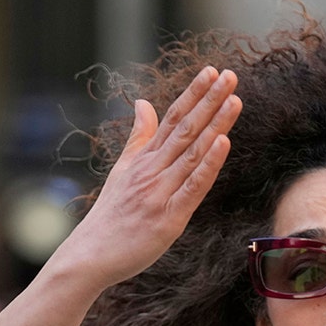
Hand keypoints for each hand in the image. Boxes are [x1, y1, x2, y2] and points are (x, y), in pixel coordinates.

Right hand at [53, 67, 241, 290]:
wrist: (90, 254)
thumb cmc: (110, 216)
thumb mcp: (122, 170)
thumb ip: (138, 138)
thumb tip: (142, 103)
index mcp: (144, 159)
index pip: (172, 118)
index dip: (193, 94)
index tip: (211, 71)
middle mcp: (152, 170)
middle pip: (185, 128)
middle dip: (210, 100)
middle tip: (230, 75)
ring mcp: (160, 191)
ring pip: (193, 151)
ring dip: (215, 124)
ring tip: (234, 99)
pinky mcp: (169, 216)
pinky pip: (193, 186)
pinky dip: (208, 164)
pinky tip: (223, 143)